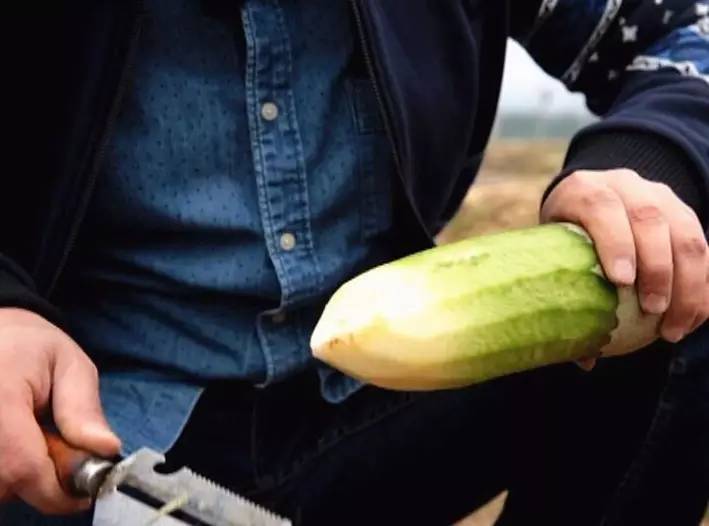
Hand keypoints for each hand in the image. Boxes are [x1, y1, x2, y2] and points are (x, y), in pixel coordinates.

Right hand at [0, 308, 119, 513]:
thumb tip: (106, 449)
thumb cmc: (32, 347)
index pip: (23, 469)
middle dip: (40, 481)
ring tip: (32, 438)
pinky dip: (7, 468)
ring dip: (19, 475)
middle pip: (6, 485)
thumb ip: (84, 409)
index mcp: (1, 398)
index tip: (81, 494)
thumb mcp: (71, 365)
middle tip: (56, 447)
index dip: (56, 492)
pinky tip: (17, 443)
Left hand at [541, 169, 707, 345]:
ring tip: (674, 328)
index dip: (614, 242)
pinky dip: (704, 286)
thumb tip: (584, 358)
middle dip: (656, 267)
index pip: (601, 208)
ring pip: (686, 235)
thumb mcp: (552, 254)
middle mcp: (625, 185)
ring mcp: (660, 196)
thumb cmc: (564, 239)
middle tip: (653, 310)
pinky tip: (695, 319)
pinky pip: (704, 248)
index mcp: (584, 190)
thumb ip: (562, 293)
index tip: (620, 281)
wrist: (594, 198)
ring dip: (688, 285)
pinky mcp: (685, 214)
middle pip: (649, 219)